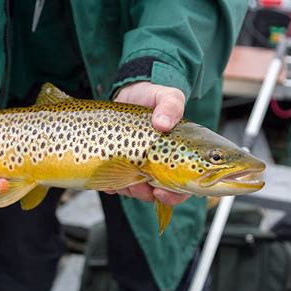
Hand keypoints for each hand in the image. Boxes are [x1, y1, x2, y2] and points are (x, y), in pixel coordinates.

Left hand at [111, 81, 189, 205]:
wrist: (127, 94)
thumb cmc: (152, 97)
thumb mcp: (166, 96)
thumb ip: (171, 105)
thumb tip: (163, 123)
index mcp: (180, 156)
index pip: (184, 188)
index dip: (175, 196)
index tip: (160, 191)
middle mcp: (162, 166)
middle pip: (159, 194)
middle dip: (147, 194)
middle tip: (138, 185)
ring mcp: (140, 167)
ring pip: (136, 191)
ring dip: (129, 190)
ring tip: (123, 178)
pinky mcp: (121, 165)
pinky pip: (116, 184)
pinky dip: (112, 185)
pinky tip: (106, 179)